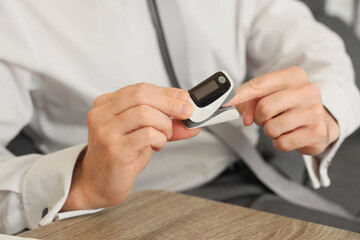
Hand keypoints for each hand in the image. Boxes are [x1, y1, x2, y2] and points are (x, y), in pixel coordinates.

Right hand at [62, 83, 199, 210]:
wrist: (100, 183)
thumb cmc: (121, 156)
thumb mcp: (143, 133)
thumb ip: (164, 123)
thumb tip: (190, 119)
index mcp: (106, 104)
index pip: (140, 89)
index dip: (166, 92)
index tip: (184, 98)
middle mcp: (101, 114)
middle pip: (141, 95)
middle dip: (169, 102)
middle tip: (186, 112)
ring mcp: (106, 131)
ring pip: (144, 113)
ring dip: (164, 124)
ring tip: (164, 135)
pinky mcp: (114, 149)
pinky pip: (147, 135)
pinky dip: (160, 139)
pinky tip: (156, 145)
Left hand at [224, 66, 338, 155]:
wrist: (319, 120)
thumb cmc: (289, 105)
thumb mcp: (269, 96)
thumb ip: (249, 101)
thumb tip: (242, 114)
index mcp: (294, 76)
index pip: (260, 84)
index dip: (240, 95)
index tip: (225, 102)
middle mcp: (307, 90)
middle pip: (264, 107)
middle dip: (258, 117)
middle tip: (265, 118)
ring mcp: (314, 112)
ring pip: (271, 127)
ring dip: (269, 130)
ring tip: (281, 124)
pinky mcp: (316, 132)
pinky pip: (282, 142)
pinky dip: (279, 142)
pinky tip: (289, 134)